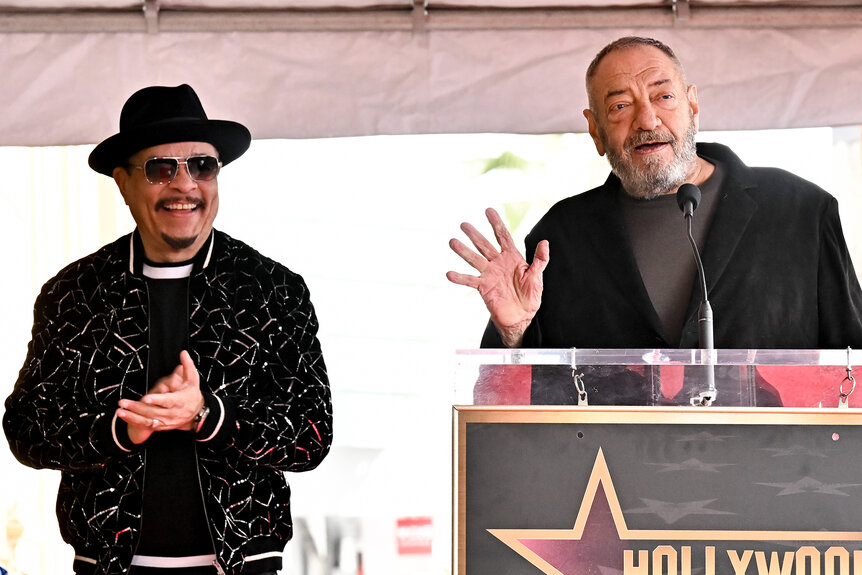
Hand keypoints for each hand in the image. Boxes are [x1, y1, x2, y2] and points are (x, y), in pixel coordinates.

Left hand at [116, 350, 204, 443]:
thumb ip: (188, 366)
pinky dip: (134, 421)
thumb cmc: (192, 395)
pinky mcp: (160, 425)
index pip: (168, 401)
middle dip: (137, 407)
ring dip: (133, 416)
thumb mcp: (193, 380)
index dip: (157, 400)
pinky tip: (123, 415)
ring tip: (120, 410)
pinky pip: (146, 425)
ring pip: (147, 419)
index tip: (146, 398)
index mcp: (179, 401)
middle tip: (123, 402)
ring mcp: (165, 420)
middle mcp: (172, 413)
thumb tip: (183, 353)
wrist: (196, 415)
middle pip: (153, 411)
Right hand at [447, 207, 548, 346]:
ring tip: (452, 241)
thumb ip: (540, 260)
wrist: (522, 316)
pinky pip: (470, 281)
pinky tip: (449, 274)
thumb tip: (545, 242)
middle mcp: (498, 263)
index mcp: (512, 257)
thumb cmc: (530, 296)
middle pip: (484, 245)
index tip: (488, 210)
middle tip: (464, 224)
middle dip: (474, 234)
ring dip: (464, 251)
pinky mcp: (483, 287)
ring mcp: (489, 274)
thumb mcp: (537, 276)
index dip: (495, 223)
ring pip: (474, 259)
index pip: (502, 236)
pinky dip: (460, 278)